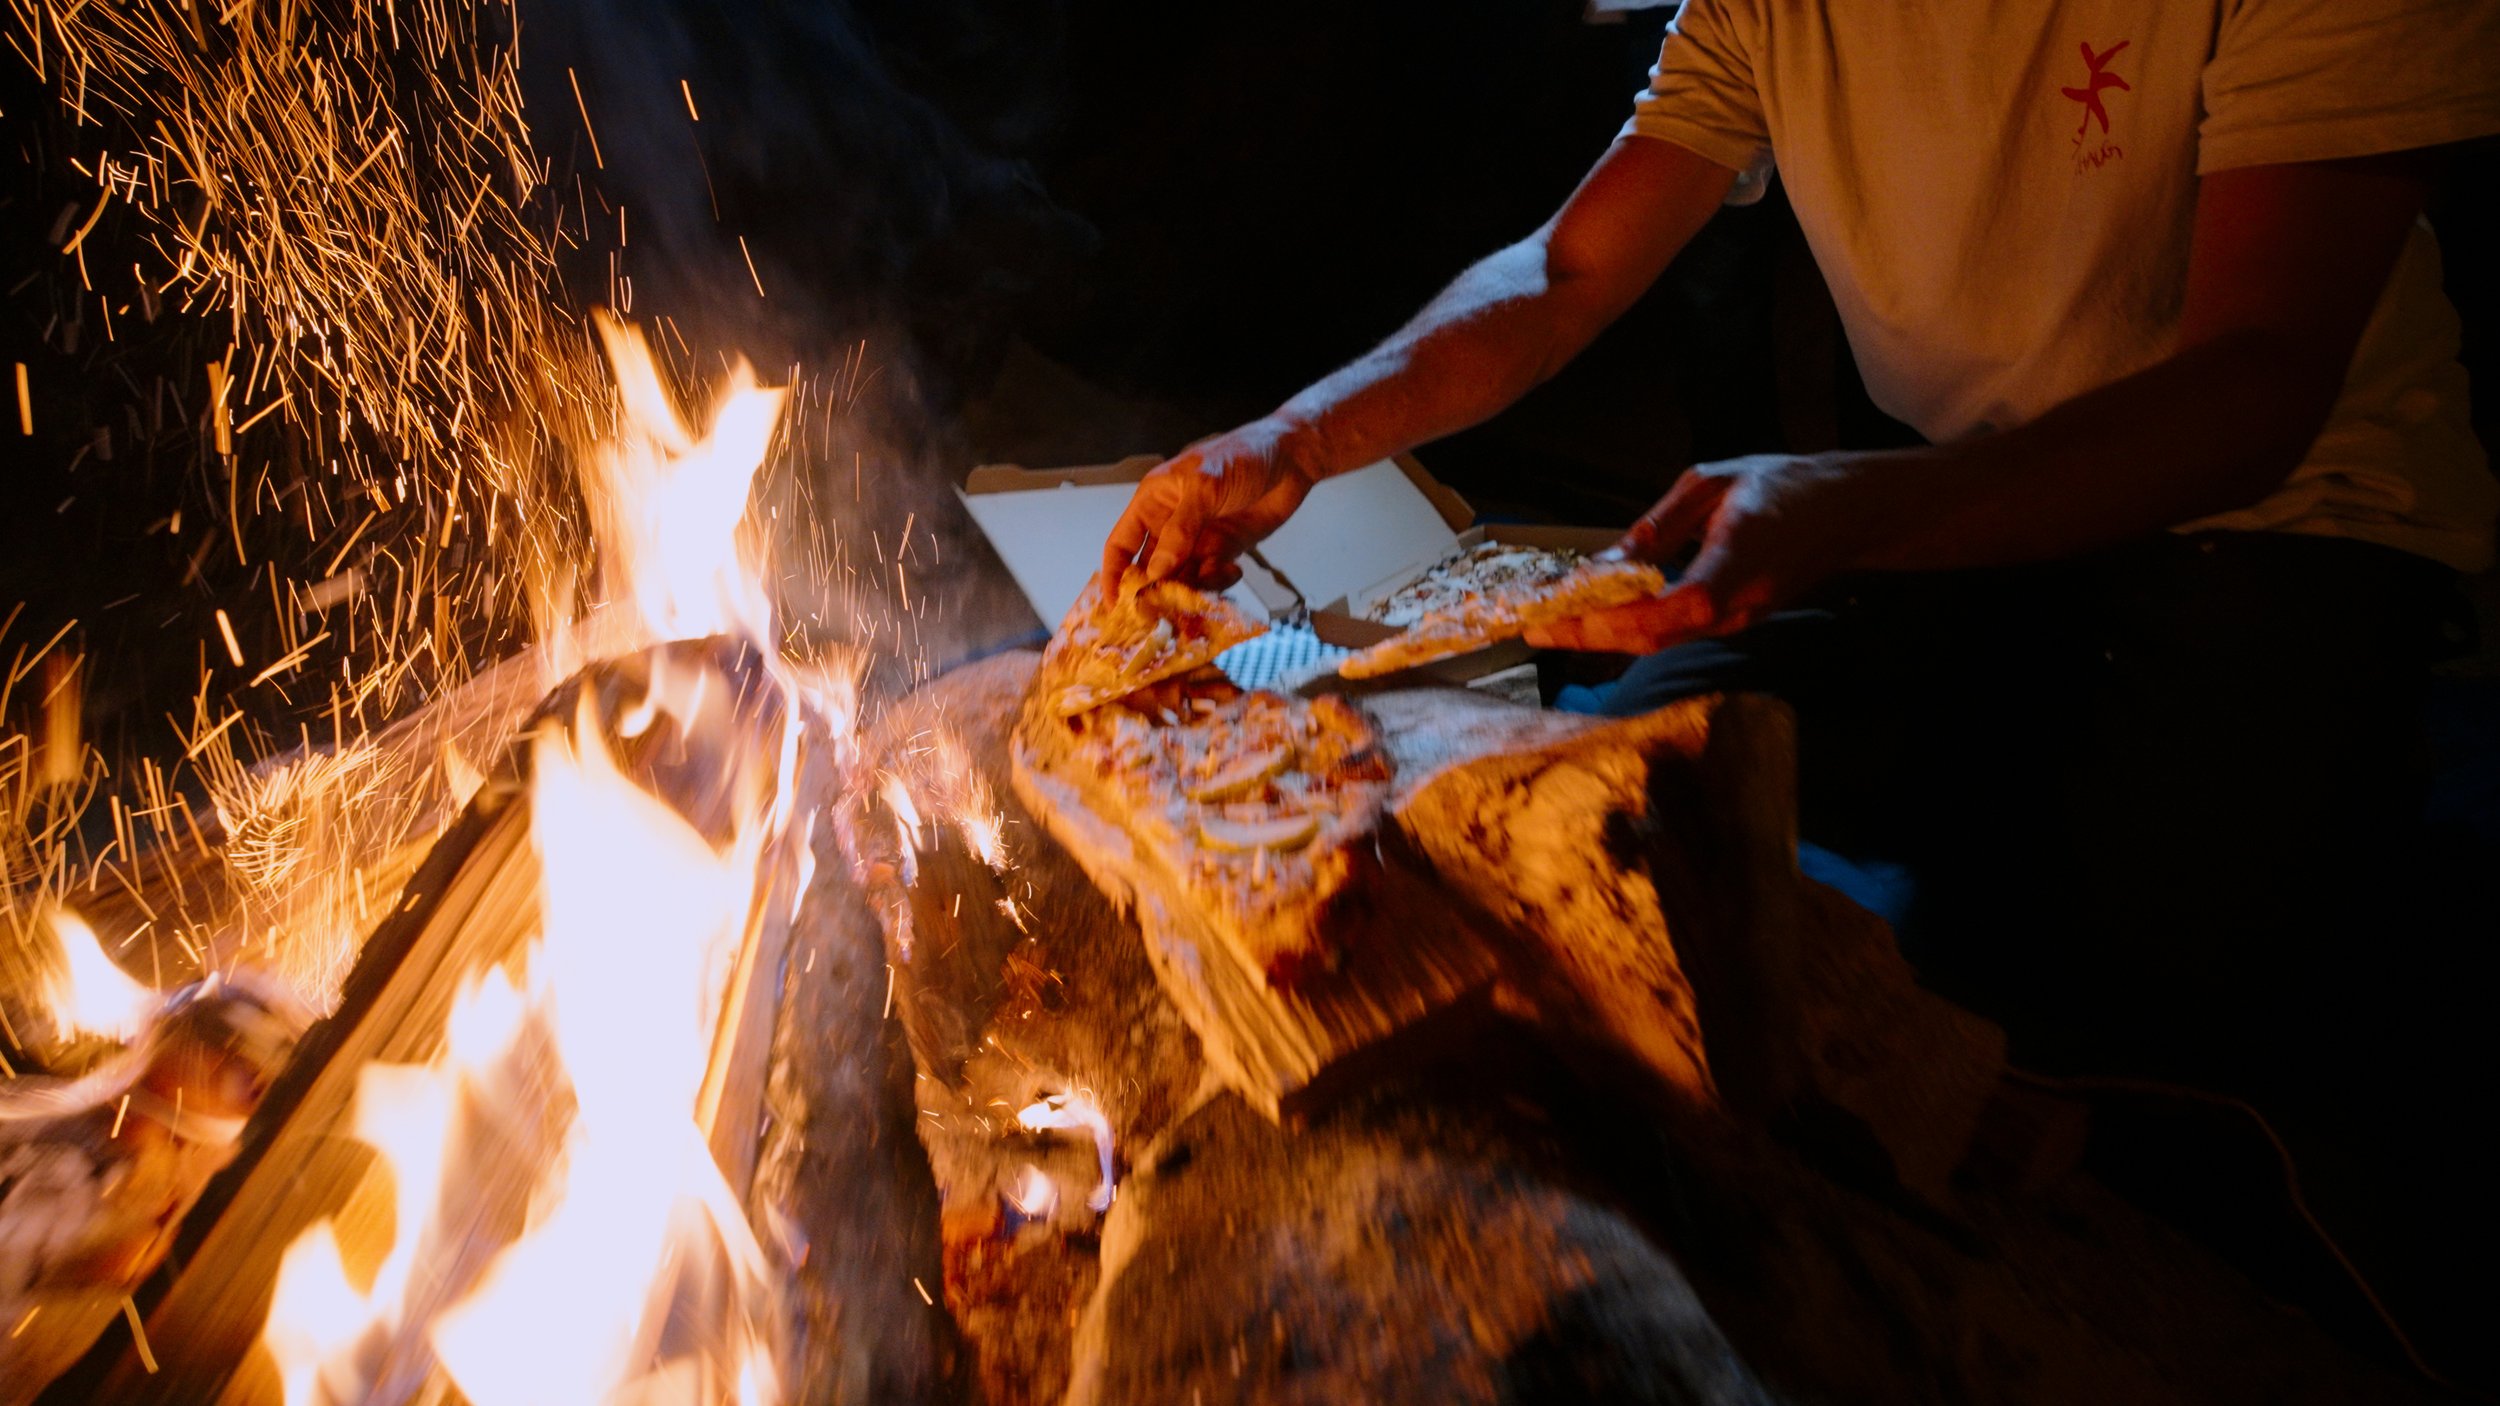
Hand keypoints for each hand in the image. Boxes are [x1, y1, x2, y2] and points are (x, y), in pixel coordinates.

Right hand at [1101, 417, 1318, 586]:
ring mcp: (1197, 540)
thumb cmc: (1242, 456)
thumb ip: (1180, 530)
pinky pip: (1211, 578)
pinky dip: (1218, 583)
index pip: (1121, 544)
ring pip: (1181, 578)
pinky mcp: (1224, 550)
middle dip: (1154, 592)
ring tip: (1206, 594)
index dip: (1114, 574)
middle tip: (1164, 614)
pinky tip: (1233, 571)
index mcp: (1153, 502)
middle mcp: (1170, 524)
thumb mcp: (1205, 488)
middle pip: (1150, 569)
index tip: (1114, 606)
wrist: (1292, 458)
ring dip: (1190, 592)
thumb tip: (1155, 572)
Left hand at [1526, 452, 1877, 653]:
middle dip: (1588, 634)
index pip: (1678, 605)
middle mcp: (1738, 602)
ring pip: (1659, 641)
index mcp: (1739, 557)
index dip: (1617, 616)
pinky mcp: (1732, 623)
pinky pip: (1672, 634)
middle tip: (1533, 626)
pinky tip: (1595, 617)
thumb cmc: (1784, 486)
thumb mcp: (1714, 483)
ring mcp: (1737, 620)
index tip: (1563, 614)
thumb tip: (1607, 562)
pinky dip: (1628, 629)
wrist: (1849, 513)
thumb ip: (1659, 525)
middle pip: (1655, 636)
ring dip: (1602, 636)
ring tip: (1551, 623)